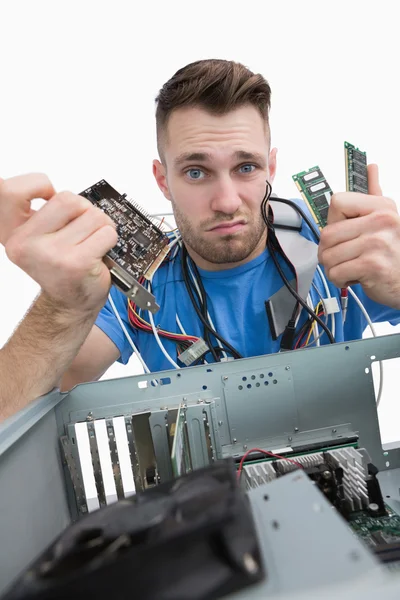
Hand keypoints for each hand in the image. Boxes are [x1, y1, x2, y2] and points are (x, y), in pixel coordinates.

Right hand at [1, 173, 117, 311]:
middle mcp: (25, 244)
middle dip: (84, 210)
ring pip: (93, 214)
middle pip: (68, 199)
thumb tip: (59, 189)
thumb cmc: (60, 267)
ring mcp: (51, 254)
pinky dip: (110, 240)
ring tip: (91, 243)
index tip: (49, 195)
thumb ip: (44, 213)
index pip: (11, 190)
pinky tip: (99, 253)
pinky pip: (107, 233)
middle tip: (81, 230)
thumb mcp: (39, 238)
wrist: (68, 304)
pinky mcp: (76, 263)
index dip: (36, 184)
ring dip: (100, 227)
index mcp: (13, 233)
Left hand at [318, 164, 399, 309]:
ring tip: (353, 266)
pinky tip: (355, 276)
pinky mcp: (372, 265)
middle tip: (345, 256)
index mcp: (382, 207)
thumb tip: (371, 167)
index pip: (337, 202)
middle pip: (327, 234)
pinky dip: (340, 279)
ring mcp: (377, 243)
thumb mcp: (388, 218)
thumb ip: (375, 194)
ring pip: (328, 256)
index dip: (333, 221)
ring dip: (335, 267)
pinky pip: (336, 272)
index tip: (344, 231)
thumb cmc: (393, 252)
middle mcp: (382, 221)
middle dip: (329, 251)